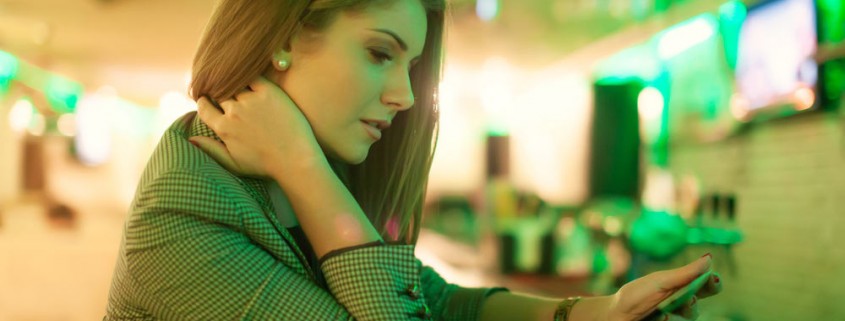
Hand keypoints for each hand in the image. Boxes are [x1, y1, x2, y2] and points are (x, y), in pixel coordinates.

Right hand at [190, 77, 321, 177]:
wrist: (295, 160)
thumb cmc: (265, 165)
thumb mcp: (232, 163)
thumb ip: (210, 150)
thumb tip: (190, 138)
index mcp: (223, 128)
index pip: (204, 107)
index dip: (204, 102)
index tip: (207, 99)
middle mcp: (234, 112)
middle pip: (219, 93)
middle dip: (219, 91)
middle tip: (226, 89)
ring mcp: (251, 100)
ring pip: (235, 84)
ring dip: (233, 82)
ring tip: (237, 80)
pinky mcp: (269, 92)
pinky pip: (252, 76)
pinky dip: (248, 74)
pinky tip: (249, 74)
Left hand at [606, 255, 721, 320]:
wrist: (615, 313)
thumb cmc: (636, 294)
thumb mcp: (661, 281)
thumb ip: (685, 273)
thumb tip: (709, 258)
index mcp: (680, 286)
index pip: (705, 285)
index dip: (713, 282)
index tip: (713, 279)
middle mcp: (680, 302)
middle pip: (698, 304)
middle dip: (695, 302)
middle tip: (690, 298)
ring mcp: (673, 316)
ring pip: (690, 317)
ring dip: (683, 312)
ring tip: (669, 310)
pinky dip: (671, 320)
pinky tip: (663, 317)